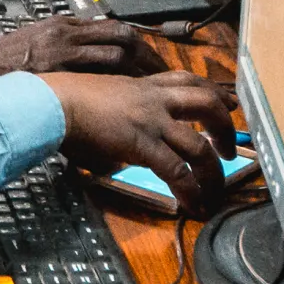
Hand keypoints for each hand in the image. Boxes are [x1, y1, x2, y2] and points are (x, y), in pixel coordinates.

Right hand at [0, 16, 161, 89]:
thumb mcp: (31, 46)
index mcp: (60, 25)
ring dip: (139, 71)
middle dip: (147, 56)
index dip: (138, 45)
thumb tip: (88, 62)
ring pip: (116, 52)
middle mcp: (64, 32)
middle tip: (165, 76)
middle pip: (121, 35)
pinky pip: (97, 75)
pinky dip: (117, 85)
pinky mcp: (56, 71)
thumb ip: (60, 49)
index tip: (152, 60)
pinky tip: (130, 101)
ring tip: (154, 91)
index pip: (111, 27)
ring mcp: (61, 51)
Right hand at [41, 70, 237, 216]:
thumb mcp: (105, 98)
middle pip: (207, 104)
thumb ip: (123, 112)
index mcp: (144, 86)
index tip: (228, 103)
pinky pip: (177, 171)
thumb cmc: (67, 100)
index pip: (188, 80)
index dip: (213, 92)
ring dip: (213, 171)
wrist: (54, 102)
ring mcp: (151, 121)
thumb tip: (125, 139)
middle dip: (225, 127)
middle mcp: (154, 99)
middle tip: (228, 149)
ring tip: (216, 189)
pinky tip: (193, 204)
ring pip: (199, 145)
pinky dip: (190, 190)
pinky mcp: (143, 144)